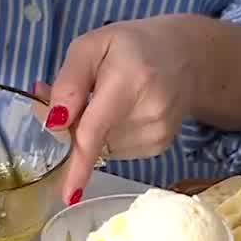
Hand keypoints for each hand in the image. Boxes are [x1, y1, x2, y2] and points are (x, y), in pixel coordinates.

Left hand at [34, 15, 206, 203]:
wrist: (187, 56)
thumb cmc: (133, 47)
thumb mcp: (92, 45)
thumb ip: (69, 81)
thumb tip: (52, 121)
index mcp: (129, 80)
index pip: (96, 129)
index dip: (78, 164)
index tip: (68, 194)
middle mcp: (148, 112)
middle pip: (92, 140)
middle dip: (71, 127)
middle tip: (77, 96)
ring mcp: (157, 134)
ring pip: (102, 149)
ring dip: (91, 133)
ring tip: (106, 100)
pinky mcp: (159, 146)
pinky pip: (116, 152)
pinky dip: (109, 138)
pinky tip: (122, 114)